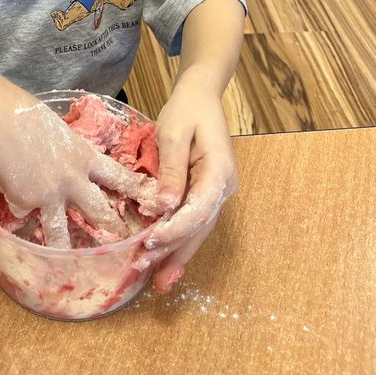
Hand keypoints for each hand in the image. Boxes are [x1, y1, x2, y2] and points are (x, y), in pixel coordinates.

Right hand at [0, 94, 166, 247]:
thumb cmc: (22, 112)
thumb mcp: (57, 130)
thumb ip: (66, 151)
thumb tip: (65, 163)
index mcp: (83, 156)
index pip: (118, 177)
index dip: (134, 191)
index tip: (151, 202)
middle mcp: (72, 179)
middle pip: (100, 212)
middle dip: (113, 231)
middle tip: (122, 244)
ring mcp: (49, 194)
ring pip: (62, 232)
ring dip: (67, 249)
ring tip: (72, 266)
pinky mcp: (24, 202)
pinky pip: (23, 213)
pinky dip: (18, 211)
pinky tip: (9, 199)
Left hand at [134, 74, 238, 292]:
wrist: (201, 94)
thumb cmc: (187, 108)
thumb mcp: (174, 132)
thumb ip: (171, 169)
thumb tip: (164, 207)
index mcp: (219, 170)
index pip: (199, 208)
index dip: (176, 229)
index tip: (151, 243)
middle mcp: (224, 185)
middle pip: (201, 225)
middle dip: (177, 251)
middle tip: (154, 277)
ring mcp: (218, 190)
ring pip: (199, 228)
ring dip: (179, 252)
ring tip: (160, 281)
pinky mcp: (206, 191)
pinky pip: (194, 220)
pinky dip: (181, 239)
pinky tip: (168, 260)